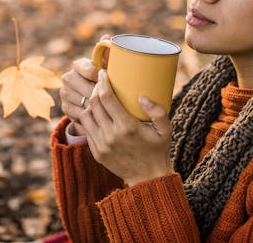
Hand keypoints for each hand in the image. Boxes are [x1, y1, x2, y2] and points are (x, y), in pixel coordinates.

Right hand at [59, 35, 110, 135]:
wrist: (92, 100)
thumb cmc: (104, 79)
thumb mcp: (107, 68)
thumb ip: (108, 54)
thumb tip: (107, 36)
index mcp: (78, 65)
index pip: (89, 69)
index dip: (101, 77)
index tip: (110, 81)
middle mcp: (68, 77)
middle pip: (86, 87)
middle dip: (99, 94)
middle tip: (112, 99)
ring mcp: (64, 93)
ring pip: (83, 100)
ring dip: (96, 106)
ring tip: (108, 108)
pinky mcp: (65, 107)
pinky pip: (80, 113)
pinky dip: (90, 115)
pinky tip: (99, 115)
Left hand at [79, 70, 173, 185]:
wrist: (148, 179)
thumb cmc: (158, 150)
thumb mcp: (166, 130)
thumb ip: (158, 112)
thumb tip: (142, 96)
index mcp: (127, 127)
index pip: (106, 98)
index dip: (102, 82)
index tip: (103, 73)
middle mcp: (111, 135)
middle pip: (94, 104)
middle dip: (94, 89)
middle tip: (99, 82)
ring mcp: (101, 145)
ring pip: (86, 115)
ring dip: (89, 103)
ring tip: (96, 96)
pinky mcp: (96, 152)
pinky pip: (86, 129)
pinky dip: (88, 117)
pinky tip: (94, 111)